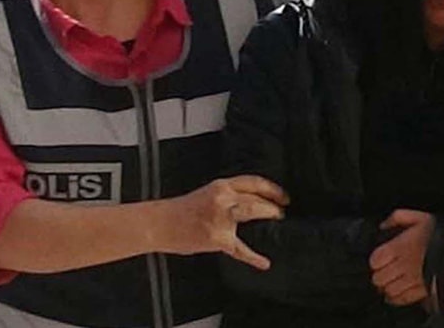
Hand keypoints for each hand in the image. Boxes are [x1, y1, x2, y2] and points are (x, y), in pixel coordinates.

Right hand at [155, 175, 286, 269]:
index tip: (283, 195)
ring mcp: (219, 218)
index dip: (272, 188)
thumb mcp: (209, 194)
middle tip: (282, 211)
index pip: (253, 182)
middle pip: (256, 197)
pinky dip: (253, 257)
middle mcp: (222, 199)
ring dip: (268, 213)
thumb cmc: (183, 210)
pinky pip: (239, 248)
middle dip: (273, 204)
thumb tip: (255, 202)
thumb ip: (230, 196)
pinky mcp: (216, 238)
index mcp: (221, 186)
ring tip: (278, 219)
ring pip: (251, 210)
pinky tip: (264, 262)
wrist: (160, 223)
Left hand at [370, 209, 443, 306]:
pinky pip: (402, 299)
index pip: (375, 261)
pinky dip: (397, 297)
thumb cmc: (443, 231)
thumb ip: (398, 217)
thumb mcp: (419, 215)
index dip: (376, 260)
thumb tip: (384, 225)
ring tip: (393, 280)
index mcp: (400, 247)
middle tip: (386, 270)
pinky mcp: (423, 290)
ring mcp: (413, 280)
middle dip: (380, 274)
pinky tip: (399, 290)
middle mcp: (404, 265)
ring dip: (388, 286)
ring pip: (388, 290)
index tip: (381, 258)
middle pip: (378, 278)